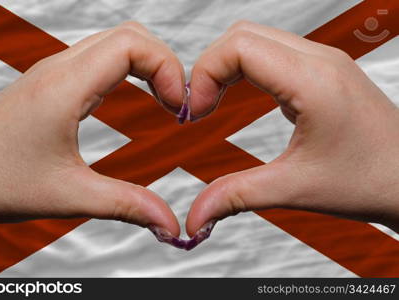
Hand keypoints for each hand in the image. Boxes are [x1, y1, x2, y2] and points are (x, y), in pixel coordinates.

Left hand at [0, 22, 184, 235]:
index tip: (179, 107)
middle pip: (130, 35)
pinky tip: (137, 97)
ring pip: (115, 42)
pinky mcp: (52, 81)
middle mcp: (59, 68)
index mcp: (64, 87)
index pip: (132, 44)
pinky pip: (100, 58)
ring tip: (164, 101)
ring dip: (148, 65)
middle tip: (177, 105)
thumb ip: (126, 206)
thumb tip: (169, 224)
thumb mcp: (70, 196)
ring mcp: (54, 71)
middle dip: (164, 64)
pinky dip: (129, 70)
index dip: (167, 67)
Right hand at [186, 21, 398, 236]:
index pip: (239, 46)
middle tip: (200, 108)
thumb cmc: (368, 181)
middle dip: (210, 67)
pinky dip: (245, 69)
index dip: (205, 74)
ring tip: (213, 103)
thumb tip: (195, 216)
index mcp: (313, 81)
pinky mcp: (323, 72)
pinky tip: (239, 96)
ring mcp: (324, 62)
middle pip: (242, 35)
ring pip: (257, 39)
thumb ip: (237, 196)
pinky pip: (273, 52)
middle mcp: (320, 60)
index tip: (196, 113)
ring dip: (227, 66)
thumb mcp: (294, 189)